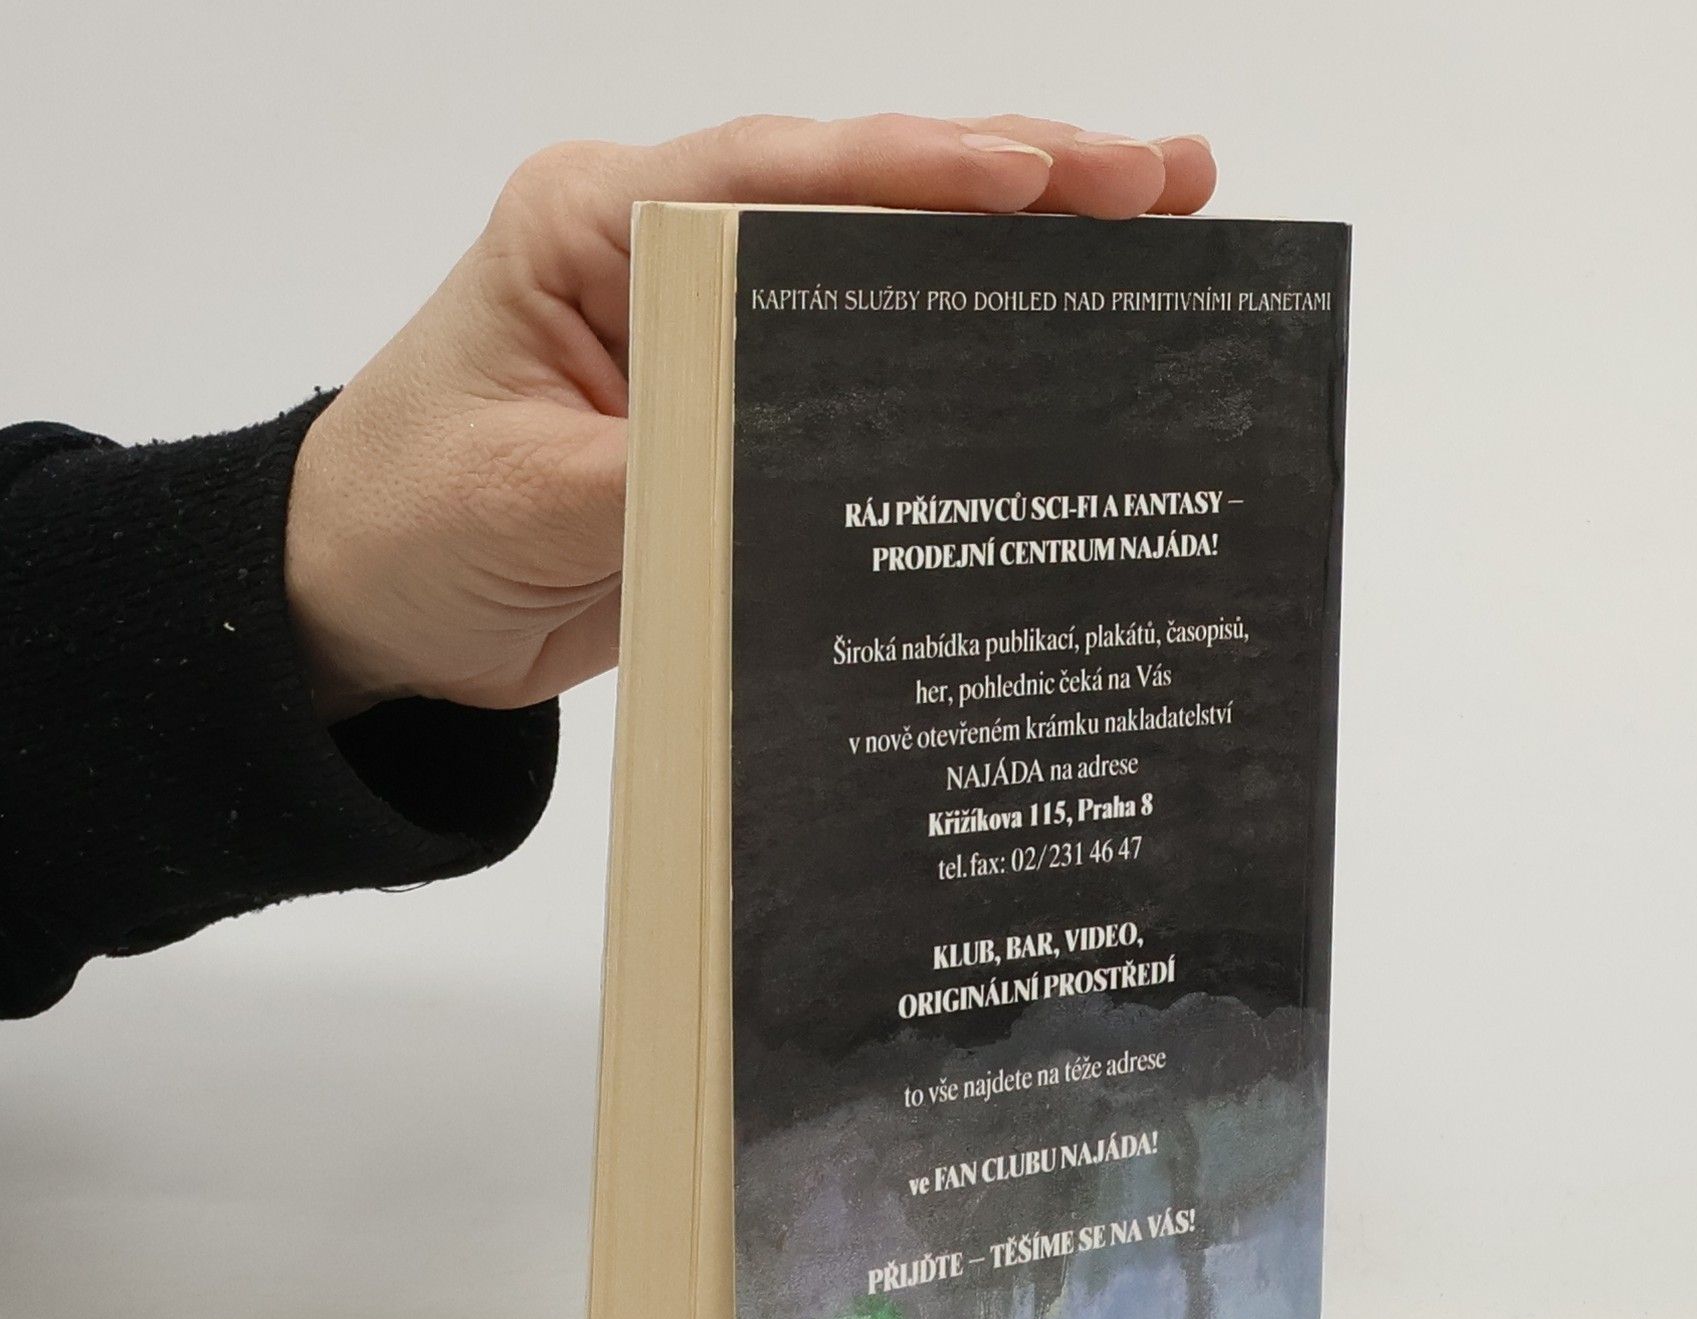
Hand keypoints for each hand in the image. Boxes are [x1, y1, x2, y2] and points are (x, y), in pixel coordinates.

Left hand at [284, 114, 1216, 722]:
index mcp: (595, 226)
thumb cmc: (409, 522)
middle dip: (1016, 183)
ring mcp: (712, 326)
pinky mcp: (740, 405)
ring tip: (1159, 229)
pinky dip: (961, 352)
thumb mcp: (526, 499)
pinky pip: (865, 367)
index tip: (1035, 179)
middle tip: (1162, 180)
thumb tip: (802, 456)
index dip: (911, 174)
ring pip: (882, 267)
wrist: (372, 605)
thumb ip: (665, 467)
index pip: (772, 175)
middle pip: (858, 194)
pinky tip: (1056, 346)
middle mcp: (666, 253)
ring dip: (1016, 256)